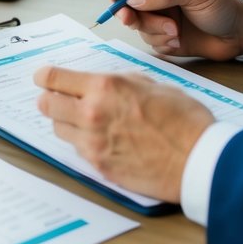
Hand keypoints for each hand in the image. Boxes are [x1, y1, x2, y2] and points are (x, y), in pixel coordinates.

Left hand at [33, 66, 213, 201]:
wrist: (199, 161)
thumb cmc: (184, 120)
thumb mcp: (151, 84)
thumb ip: (120, 82)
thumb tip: (101, 82)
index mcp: (104, 87)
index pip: (53, 79)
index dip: (44, 76)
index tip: (43, 77)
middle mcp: (92, 114)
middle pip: (46, 105)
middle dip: (49, 99)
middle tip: (58, 97)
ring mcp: (94, 143)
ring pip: (59, 129)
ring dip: (65, 122)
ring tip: (84, 119)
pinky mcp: (101, 167)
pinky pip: (78, 150)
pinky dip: (82, 142)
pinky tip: (100, 138)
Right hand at [109, 0, 242, 59]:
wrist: (240, 34)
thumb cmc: (222, 4)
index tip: (114, 1)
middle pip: (128, 3)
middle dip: (132, 14)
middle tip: (131, 20)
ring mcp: (159, 14)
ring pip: (138, 24)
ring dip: (155, 30)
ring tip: (177, 32)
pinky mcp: (163, 34)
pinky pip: (149, 40)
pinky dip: (162, 42)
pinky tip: (179, 40)